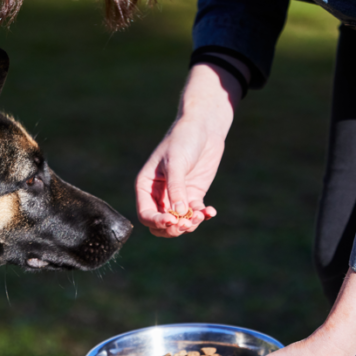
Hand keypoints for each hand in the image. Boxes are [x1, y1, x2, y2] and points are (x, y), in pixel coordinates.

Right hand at [135, 60, 247, 237]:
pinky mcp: (193, 195)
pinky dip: (202, 215)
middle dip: (173, 228)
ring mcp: (176, 197)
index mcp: (146, 187)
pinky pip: (194, 213)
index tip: (172, 221)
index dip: (157, 222)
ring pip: (178, 223)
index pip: (146, 214)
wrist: (203, 127)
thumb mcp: (176, 163)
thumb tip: (178, 214)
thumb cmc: (183, 140)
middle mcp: (159, 195)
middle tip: (186, 223)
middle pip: (160, 225)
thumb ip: (176, 189)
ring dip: (189, 224)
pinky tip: (210, 211)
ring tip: (200, 216)